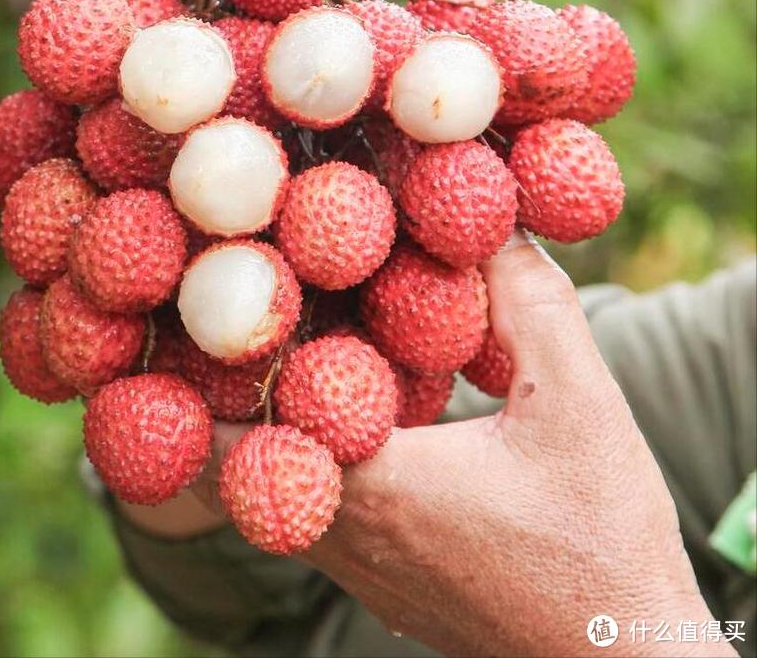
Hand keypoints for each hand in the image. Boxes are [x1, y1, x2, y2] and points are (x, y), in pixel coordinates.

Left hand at [126, 234, 727, 656]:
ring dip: (259, 422)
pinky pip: (304, 508)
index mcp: (371, 487)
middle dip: (214, 389)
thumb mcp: (578, 406)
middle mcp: (341, 534)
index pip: (234, 432)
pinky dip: (299, 455)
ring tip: (272, 349)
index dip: (202, 371)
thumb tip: (489, 226)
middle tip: (221, 317)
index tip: (202, 308)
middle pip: (226, 458)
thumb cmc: (602, 544)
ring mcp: (353, 564)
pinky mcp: (377, 577)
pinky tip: (342, 409)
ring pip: (262, 487)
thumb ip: (529, 304)